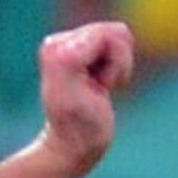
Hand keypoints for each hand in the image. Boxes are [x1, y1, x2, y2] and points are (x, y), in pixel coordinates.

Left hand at [31, 20, 132, 176]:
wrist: (75, 145)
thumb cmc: (79, 124)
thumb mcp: (73, 92)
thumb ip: (74, 57)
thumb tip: (81, 35)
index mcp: (56, 46)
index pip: (108, 34)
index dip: (114, 63)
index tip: (96, 87)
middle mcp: (60, 40)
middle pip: (116, 32)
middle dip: (117, 64)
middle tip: (99, 87)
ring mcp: (74, 44)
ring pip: (122, 38)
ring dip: (118, 67)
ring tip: (100, 86)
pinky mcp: (86, 51)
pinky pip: (121, 45)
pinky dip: (119, 68)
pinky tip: (102, 83)